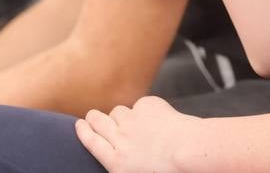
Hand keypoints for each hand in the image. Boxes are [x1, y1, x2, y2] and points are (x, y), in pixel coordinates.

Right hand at [76, 96, 199, 171]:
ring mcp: (132, 119)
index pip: (91, 142)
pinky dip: (146, 110)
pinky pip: (141, 104)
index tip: (79, 124)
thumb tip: (119, 157)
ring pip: (118, 111)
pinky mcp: (147, 105)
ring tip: (131, 122)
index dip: (83, 131)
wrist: (189, 150)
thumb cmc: (169, 171)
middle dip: (93, 117)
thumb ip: (122, 163)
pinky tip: (158, 118)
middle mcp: (120, 138)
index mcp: (117, 162)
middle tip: (93, 116)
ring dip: (120, 115)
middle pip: (97, 121)